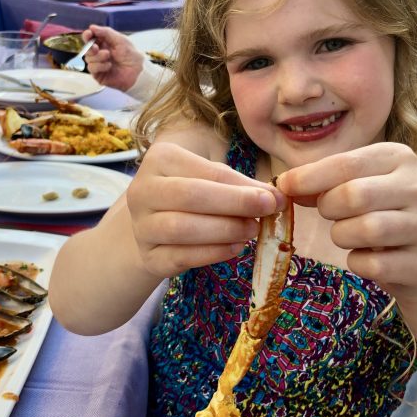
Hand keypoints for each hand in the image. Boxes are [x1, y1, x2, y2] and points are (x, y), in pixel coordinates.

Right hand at [81, 25, 144, 90]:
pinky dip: (100, 66)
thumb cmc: (131, 55)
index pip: (91, 38)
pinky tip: (109, 65)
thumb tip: (92, 27)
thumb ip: (106, 32)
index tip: (88, 34)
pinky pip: (92, 68)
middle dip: (90, 47)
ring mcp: (98, 64)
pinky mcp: (98, 75)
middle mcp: (100, 54)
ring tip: (108, 56)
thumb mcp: (120, 40)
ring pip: (88, 58)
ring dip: (98, 56)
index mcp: (104, 44)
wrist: (137, 71)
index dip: (87, 36)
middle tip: (96, 48)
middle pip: (87, 49)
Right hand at [126, 141, 282, 277]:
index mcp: (160, 159)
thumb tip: (275, 197)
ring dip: (224, 230)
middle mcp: (142, 190)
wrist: (152, 228)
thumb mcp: (210, 180)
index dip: (242, 187)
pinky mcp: (147, 257)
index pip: (206, 173)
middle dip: (234, 205)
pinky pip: (181, 256)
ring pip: (182, 229)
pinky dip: (212, 253)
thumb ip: (238, 185)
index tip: (274, 198)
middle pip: (190, 196)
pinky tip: (235, 248)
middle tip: (266, 213)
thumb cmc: (188, 196)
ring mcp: (141, 226)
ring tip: (251, 231)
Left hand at [275, 142, 416, 295]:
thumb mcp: (354, 184)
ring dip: (342, 235)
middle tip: (330, 215)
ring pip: (368, 229)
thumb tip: (285, 185)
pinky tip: (364, 258)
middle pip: (355, 195)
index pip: (347, 163)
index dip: (309, 177)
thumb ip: (323, 181)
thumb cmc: (377, 211)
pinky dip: (358, 263)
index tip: (284, 186)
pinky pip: (374, 264)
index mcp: (399, 158)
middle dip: (329, 208)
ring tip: (347, 234)